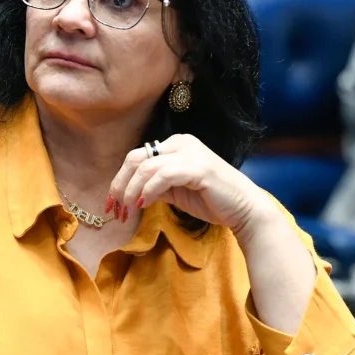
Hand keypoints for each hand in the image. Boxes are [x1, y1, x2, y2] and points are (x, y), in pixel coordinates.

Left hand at [108, 134, 268, 233]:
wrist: (243, 209)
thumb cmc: (210, 200)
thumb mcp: (174, 191)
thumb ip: (153, 186)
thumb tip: (128, 194)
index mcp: (174, 145)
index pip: (136, 158)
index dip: (119, 181)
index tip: (111, 206)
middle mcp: (181, 142)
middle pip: (136, 158)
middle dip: (120, 186)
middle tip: (114, 210)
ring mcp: (190, 153)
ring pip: (146, 167)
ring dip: (132, 192)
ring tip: (128, 212)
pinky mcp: (198, 167)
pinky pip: (164, 175)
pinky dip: (149, 190)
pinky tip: (144, 205)